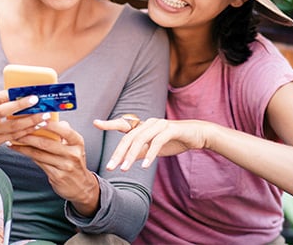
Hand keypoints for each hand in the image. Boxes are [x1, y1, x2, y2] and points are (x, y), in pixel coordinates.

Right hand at [0, 90, 52, 162]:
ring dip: (30, 123)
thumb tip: (15, 94)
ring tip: (44, 117)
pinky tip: (36, 128)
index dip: (15, 97)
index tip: (31, 95)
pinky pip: (11, 138)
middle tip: (40, 105)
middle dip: (25, 110)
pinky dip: (25, 133)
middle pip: (6, 114)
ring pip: (12, 128)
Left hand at [8, 120, 99, 216]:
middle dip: (29, 135)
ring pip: (39, 154)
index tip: (37, 118)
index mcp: (77, 142)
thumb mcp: (75, 146)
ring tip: (13, 139)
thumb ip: (64, 132)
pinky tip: (20, 150)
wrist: (82, 186)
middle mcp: (72, 154)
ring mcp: (64, 166)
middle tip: (18, 128)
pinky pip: (38, 163)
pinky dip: (27, 155)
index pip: (64, 131)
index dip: (50, 125)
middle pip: (47, 143)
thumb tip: (53, 118)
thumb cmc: (75, 163)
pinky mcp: (56, 176)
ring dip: (24, 146)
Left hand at [94, 117, 208, 170]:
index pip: (123, 125)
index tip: (95, 123)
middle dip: (118, 153)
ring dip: (131, 156)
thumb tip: (126, 158)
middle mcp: (149, 123)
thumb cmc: (175, 140)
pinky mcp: (170, 130)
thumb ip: (141, 150)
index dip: (109, 124)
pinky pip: (156, 142)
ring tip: (123, 168)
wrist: (197, 135)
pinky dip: (149, 154)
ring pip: (140, 140)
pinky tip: (144, 166)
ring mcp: (159, 125)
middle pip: (129, 137)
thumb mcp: (154, 147)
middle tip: (110, 167)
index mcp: (144, 125)